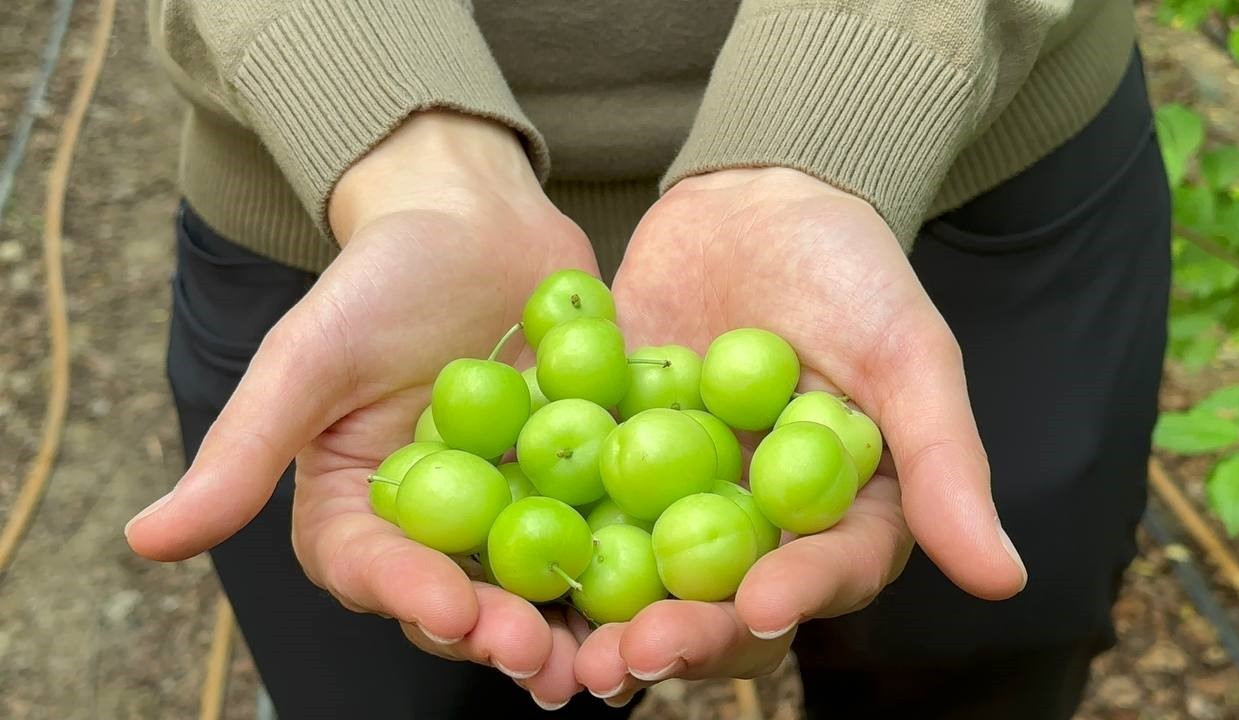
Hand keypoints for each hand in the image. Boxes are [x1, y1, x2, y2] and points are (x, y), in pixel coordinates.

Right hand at [126, 111, 595, 707]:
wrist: (475, 219)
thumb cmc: (379, 278)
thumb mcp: (307, 358)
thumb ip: (242, 450)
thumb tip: (143, 540)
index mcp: (363, 509)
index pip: (373, 571)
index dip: (407, 598)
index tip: (448, 612)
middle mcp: (441, 523)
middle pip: (464, 595)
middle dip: (498, 632)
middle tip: (538, 658)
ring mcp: (517, 504)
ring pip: (540, 577)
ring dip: (570, 622)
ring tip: (604, 657)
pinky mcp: (583, 475)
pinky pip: (610, 521)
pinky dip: (634, 554)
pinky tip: (667, 581)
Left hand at [575, 168, 1027, 702]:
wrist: (755, 199)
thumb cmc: (852, 269)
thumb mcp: (907, 354)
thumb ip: (943, 461)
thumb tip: (1003, 578)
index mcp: (834, 514)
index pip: (822, 572)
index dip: (794, 596)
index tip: (759, 609)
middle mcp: (752, 522)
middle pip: (719, 598)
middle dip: (680, 634)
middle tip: (633, 657)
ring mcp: (673, 495)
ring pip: (638, 572)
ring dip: (599, 616)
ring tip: (559, 653)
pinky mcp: (607, 456)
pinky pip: (574, 501)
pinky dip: (540, 532)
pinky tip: (494, 561)